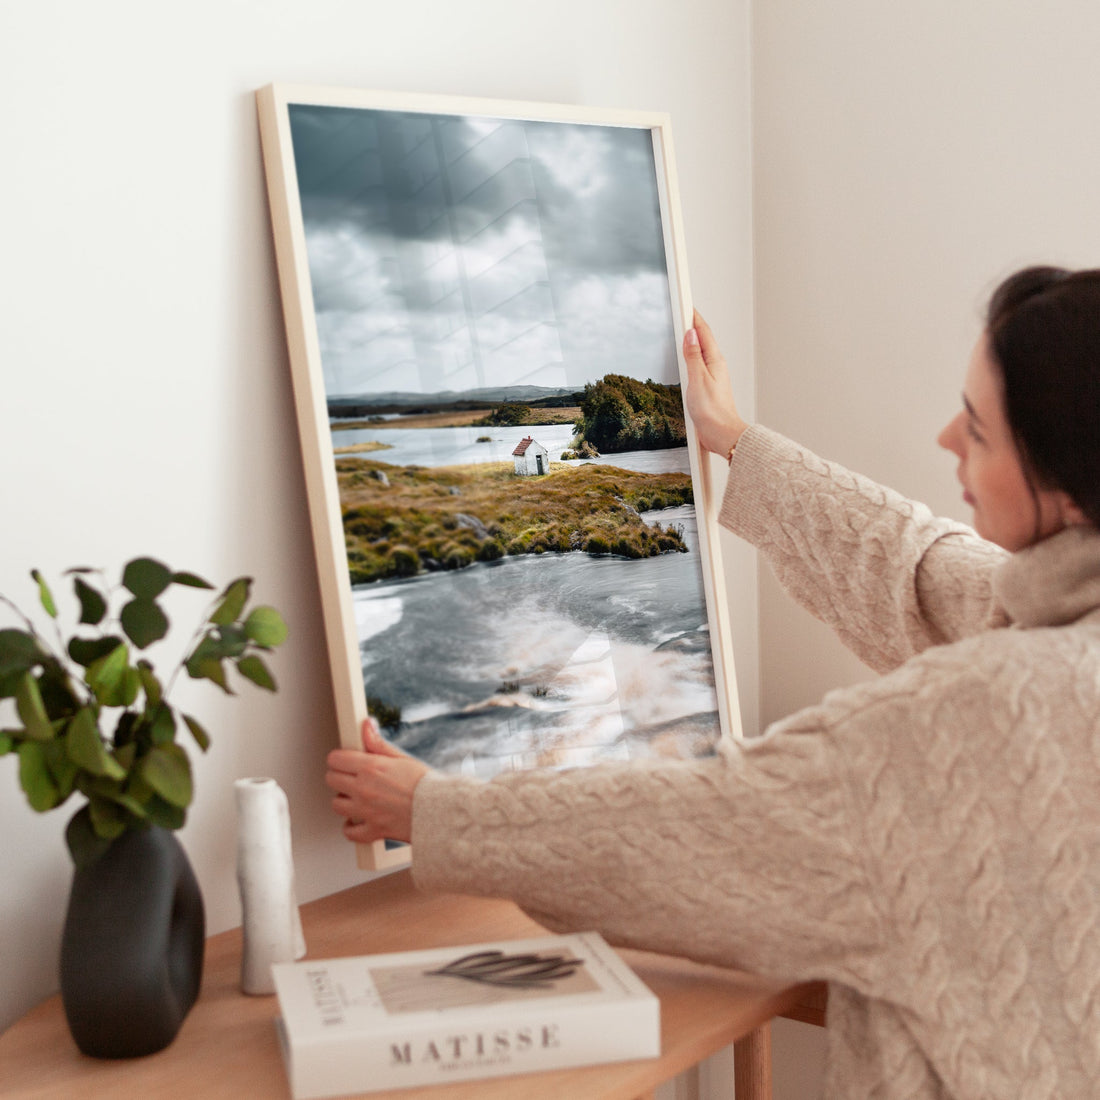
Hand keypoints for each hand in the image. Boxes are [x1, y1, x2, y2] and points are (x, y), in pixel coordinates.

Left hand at [325, 717, 429, 844]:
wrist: (440, 811)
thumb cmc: (426, 785)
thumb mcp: (401, 758)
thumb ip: (378, 744)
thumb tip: (366, 726)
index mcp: (371, 768)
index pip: (336, 759)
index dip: (339, 758)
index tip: (345, 760)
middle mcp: (364, 789)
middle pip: (331, 780)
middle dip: (339, 776)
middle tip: (351, 777)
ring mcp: (366, 811)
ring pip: (336, 805)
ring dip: (344, 801)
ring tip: (356, 797)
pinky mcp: (372, 830)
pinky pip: (349, 832)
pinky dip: (351, 827)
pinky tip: (358, 820)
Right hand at [683, 310, 748, 456]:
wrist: (722, 434)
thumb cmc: (713, 411)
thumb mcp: (698, 379)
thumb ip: (693, 356)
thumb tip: (690, 335)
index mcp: (715, 361)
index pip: (703, 332)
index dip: (694, 317)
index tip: (686, 304)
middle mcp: (715, 366)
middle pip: (703, 339)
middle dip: (692, 325)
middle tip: (683, 311)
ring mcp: (712, 376)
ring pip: (701, 352)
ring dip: (692, 340)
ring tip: (683, 329)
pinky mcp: (708, 387)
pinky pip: (698, 365)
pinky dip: (691, 356)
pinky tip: (686, 359)